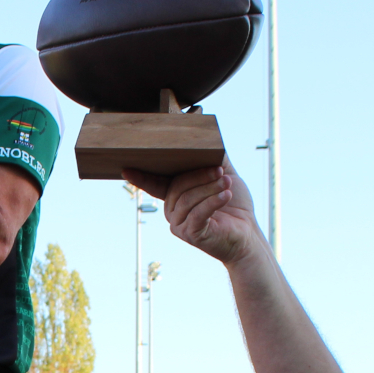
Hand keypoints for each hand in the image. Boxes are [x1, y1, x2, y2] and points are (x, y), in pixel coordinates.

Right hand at [125, 159, 259, 264]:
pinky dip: (213, 202)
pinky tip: (226, 195)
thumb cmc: (234, 204)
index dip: (141, 177)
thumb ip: (213, 158)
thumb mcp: (224, 174)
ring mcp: (179, 225)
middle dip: (199, 176)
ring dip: (210, 188)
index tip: (126, 169)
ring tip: (227, 183)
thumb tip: (209, 138)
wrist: (247, 232)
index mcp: (175, 196)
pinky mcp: (191, 234)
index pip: (155, 183)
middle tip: (219, 171)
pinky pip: (198, 213)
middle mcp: (172, 211)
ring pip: (188, 199)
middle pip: (177, 186)